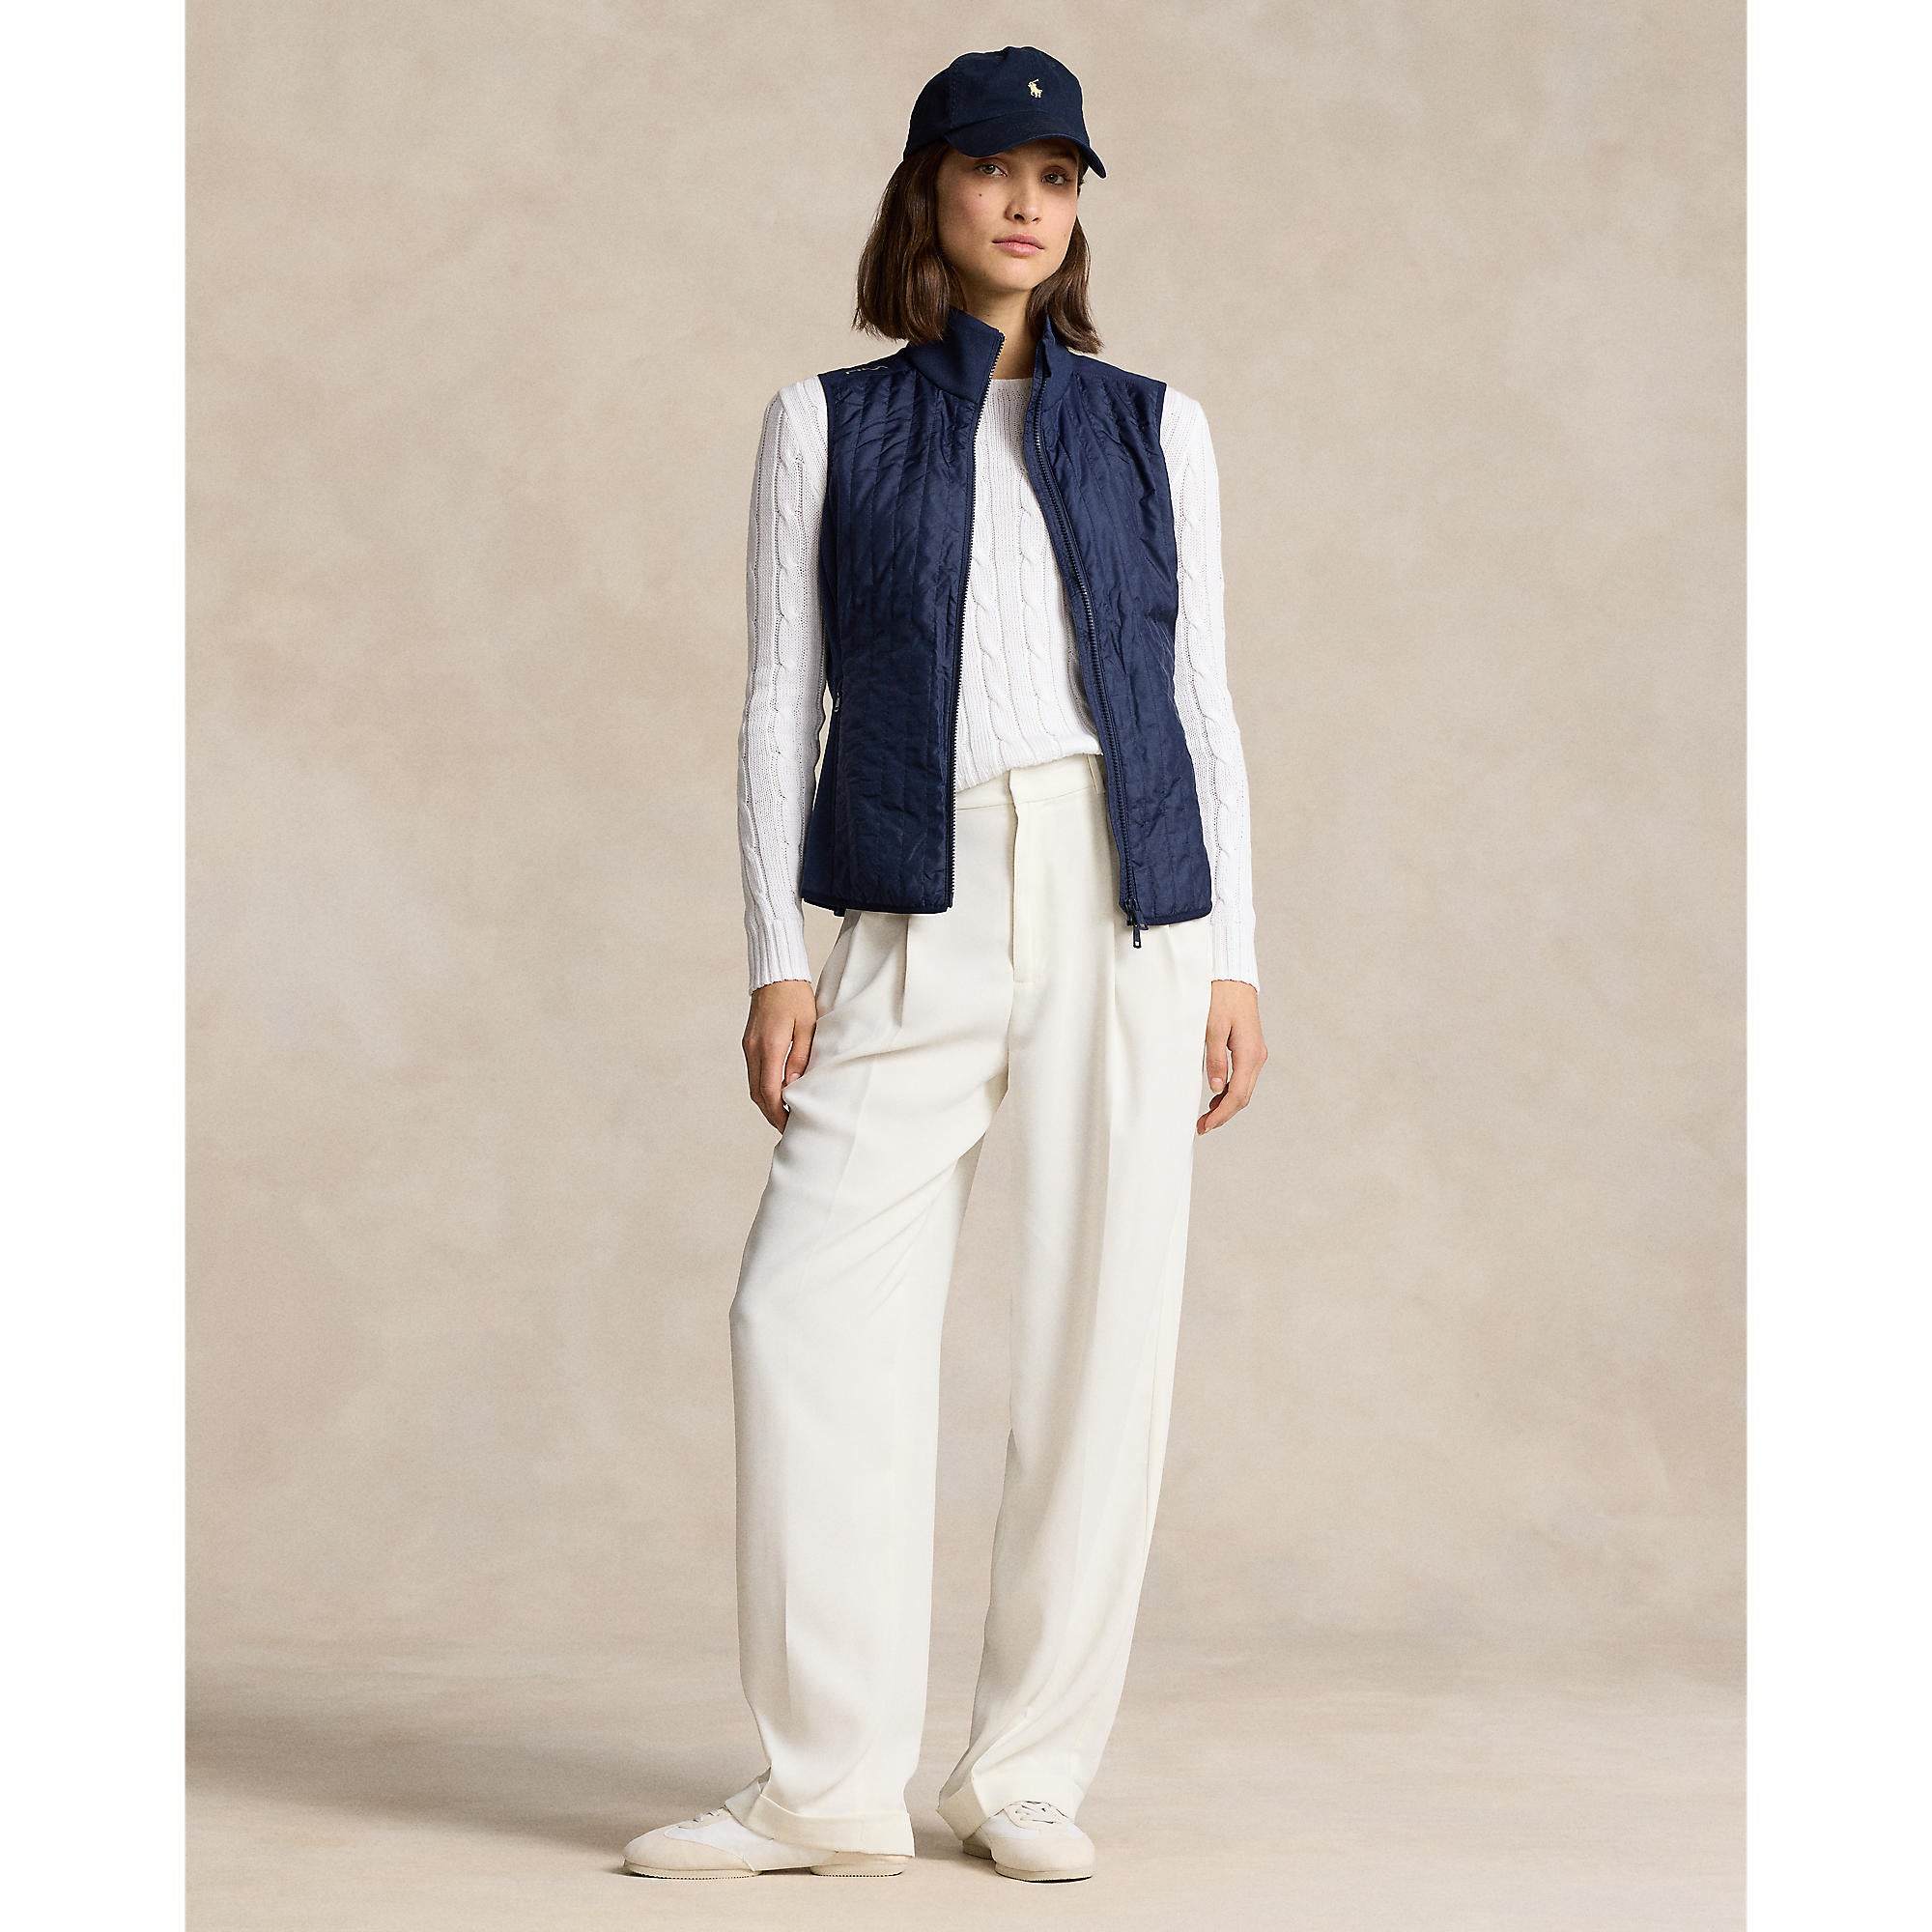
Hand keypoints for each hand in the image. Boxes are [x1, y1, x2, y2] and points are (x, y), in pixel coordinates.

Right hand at [743, 979, 818, 1131]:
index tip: (790, 1126)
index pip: (770, 1090)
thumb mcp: (808, 1027)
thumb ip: (800, 1057)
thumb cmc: (797, 998)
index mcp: (769, 1046)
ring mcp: (748, 1047)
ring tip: (784, 1115)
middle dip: (771, 1114)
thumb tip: (792, 1086)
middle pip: (757, 1093)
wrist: (775, 975)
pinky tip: (777, 1094)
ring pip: (753, 1086)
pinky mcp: (748, 1044)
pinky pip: (753, 1074)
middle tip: (788, 1128)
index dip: (779, 1112)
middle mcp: (753, 1049)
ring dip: (766, 1103)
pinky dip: (763, 1089)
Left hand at [1198, 978, 1264, 1133]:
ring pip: (1244, 1089)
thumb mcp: (1213, 1028)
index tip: (1205, 1126)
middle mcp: (1257, 1057)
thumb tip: (1217, 1089)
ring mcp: (1256, 1054)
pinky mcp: (1250, 1049)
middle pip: (1243, 1096)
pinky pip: (1243, 1078)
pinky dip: (1230, 1092)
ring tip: (1206, 1116)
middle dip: (1223, 1114)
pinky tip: (1217, 1097)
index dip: (1222, 1114)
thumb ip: (1215, 1059)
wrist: (1234, 977)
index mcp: (1249, 1054)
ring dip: (1227, 1105)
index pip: (1238, 1095)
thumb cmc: (1221, 998)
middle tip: (1201, 1127)